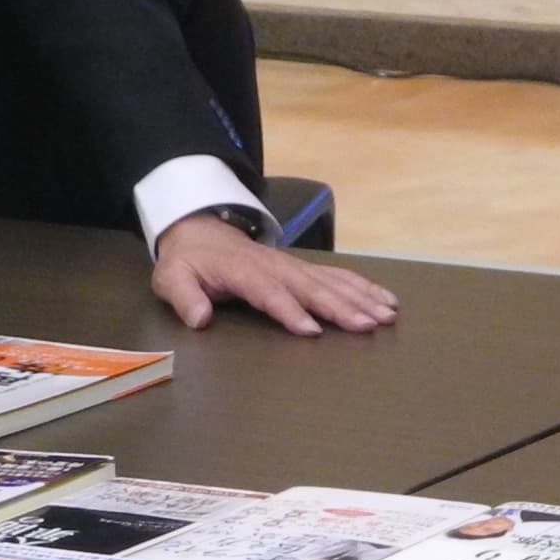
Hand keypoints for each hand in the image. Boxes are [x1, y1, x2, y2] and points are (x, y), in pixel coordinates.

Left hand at [150, 212, 398, 335]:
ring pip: (331, 281)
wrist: (199, 229)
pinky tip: (385, 300)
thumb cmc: (188, 261)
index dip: (290, 311)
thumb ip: (185, 298)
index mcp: (243, 272)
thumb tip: (200, 318)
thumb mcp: (172, 278)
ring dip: (361, 298)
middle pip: (311, 287)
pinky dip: (363, 287)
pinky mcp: (302, 269)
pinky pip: (337, 276)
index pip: (270, 293)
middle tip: (367, 326)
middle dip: (341, 307)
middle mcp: (275, 267)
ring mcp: (292, 266)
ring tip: (387, 315)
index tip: (311, 330)